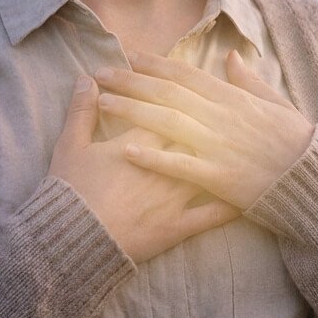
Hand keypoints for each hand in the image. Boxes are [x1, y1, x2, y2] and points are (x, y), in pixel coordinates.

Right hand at [47, 75, 239, 263]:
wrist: (73, 238)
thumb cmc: (71, 191)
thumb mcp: (70, 146)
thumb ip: (81, 111)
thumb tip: (87, 79)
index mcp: (139, 142)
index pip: (165, 110)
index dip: (172, 98)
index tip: (182, 89)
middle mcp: (164, 164)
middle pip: (192, 136)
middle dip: (204, 123)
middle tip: (219, 114)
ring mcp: (174, 196)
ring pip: (208, 169)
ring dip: (223, 158)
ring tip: (241, 147)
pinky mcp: (178, 225)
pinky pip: (212, 216)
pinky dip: (231, 207)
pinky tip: (246, 199)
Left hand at [92, 49, 315, 210]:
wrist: (313, 181)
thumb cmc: (296, 143)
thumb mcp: (277, 104)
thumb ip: (250, 81)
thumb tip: (231, 56)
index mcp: (234, 99)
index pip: (186, 75)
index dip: (155, 63)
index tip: (129, 54)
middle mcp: (222, 117)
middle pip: (168, 93)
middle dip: (132, 81)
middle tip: (102, 72)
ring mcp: (219, 147)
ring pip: (168, 122)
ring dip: (133, 110)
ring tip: (103, 102)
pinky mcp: (219, 178)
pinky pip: (181, 166)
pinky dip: (154, 157)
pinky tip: (127, 150)